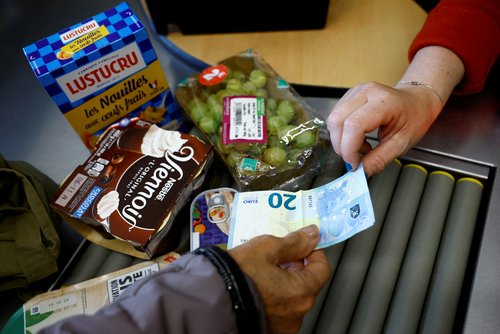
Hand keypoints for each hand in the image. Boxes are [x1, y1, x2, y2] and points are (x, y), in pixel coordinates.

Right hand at [229, 225, 329, 333]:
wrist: (209, 301)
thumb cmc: (236, 275)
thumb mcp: (266, 248)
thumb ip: (293, 242)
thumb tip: (310, 235)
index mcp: (302, 292)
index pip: (322, 269)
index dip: (313, 252)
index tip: (302, 244)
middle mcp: (297, 313)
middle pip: (307, 283)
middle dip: (295, 266)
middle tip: (277, 254)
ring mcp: (283, 325)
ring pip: (292, 297)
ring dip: (283, 281)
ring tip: (262, 269)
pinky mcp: (269, 329)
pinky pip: (278, 309)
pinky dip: (272, 296)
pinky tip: (257, 284)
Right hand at [326, 81, 442, 175]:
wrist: (417, 100)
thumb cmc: (414, 118)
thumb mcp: (401, 144)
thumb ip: (379, 160)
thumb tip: (360, 172)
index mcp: (384, 102)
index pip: (354, 125)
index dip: (349, 148)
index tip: (354, 164)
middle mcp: (366, 92)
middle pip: (337, 120)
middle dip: (341, 146)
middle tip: (354, 158)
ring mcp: (356, 91)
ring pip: (333, 119)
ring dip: (340, 139)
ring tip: (359, 146)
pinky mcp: (350, 95)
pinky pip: (336, 116)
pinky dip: (341, 132)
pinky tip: (356, 137)